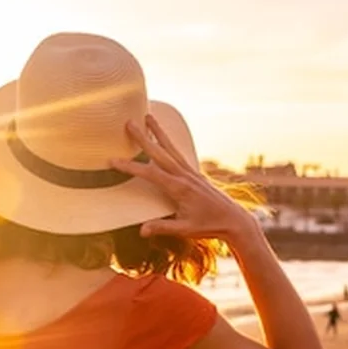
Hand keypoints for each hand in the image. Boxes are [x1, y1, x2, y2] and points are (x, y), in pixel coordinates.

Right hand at [110, 115, 256, 243]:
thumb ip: (163, 227)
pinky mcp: (196, 174)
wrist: (234, 220)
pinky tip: (164, 139)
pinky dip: (169, 144)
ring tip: (148, 117)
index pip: (150, 173)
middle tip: (129, 123)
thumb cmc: (210, 226)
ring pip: (171, 149)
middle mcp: (185, 176)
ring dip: (158, 133)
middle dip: (143, 138)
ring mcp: (192, 173)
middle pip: (160, 153)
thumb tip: (141, 231)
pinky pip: (179, 155)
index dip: (130, 167)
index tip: (113, 161)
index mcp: (180, 188)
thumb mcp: (185, 230)